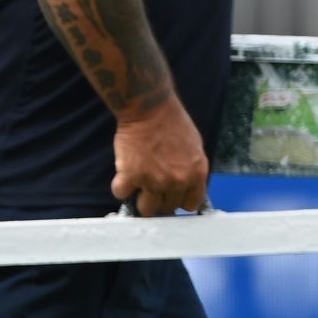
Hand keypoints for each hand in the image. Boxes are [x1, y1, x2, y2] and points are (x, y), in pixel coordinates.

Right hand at [112, 101, 210, 215]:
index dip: (180, 201)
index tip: (173, 197)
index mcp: (196, 174)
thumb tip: (187, 187)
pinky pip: (121, 193)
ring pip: (146, 209)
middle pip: (168, 208)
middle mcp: (177, 181)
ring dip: (141, 199)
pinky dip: (120, 186)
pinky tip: (123, 175)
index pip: (191, 204)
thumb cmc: (172, 122)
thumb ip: (191, 170)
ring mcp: (154, 181)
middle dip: (160, 199)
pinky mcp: (131, 176)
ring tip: (138, 185)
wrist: (150, 109)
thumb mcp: (195, 147)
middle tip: (152, 187)